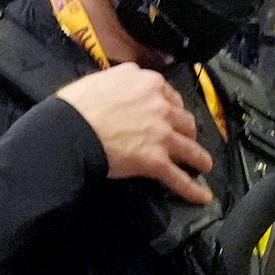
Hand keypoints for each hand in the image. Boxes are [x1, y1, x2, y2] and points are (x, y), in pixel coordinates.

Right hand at [59, 66, 214, 205]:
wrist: (71, 129)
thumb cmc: (78, 105)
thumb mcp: (103, 78)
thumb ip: (121, 80)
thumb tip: (122, 86)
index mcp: (148, 83)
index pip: (170, 95)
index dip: (173, 107)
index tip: (173, 114)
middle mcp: (161, 106)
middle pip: (185, 120)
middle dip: (187, 131)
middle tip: (186, 139)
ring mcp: (162, 134)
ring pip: (190, 148)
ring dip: (199, 158)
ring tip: (203, 165)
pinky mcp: (156, 160)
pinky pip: (178, 177)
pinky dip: (192, 189)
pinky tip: (202, 196)